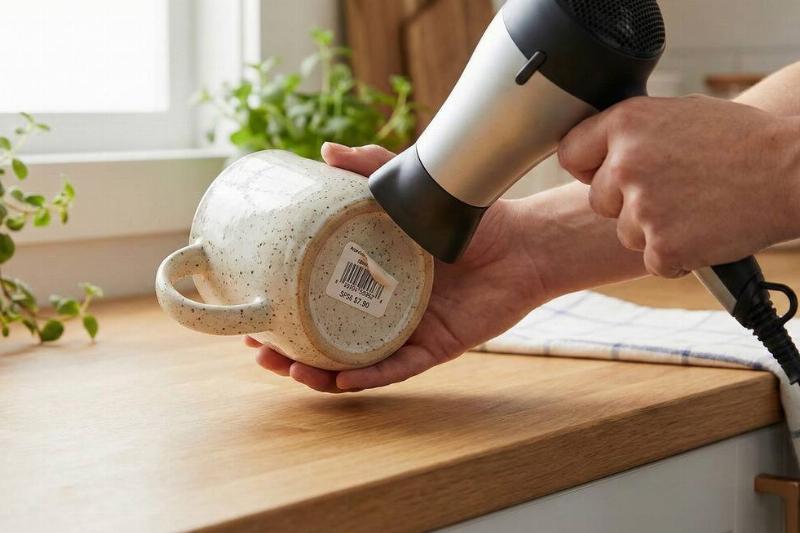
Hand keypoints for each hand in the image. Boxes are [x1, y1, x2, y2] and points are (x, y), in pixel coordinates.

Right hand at [245, 142, 546, 391]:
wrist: (522, 242)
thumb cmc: (467, 217)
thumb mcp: (410, 187)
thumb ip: (370, 168)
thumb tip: (323, 151)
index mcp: (369, 278)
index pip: (317, 300)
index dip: (283, 310)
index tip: (250, 310)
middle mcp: (382, 310)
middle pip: (326, 339)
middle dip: (289, 350)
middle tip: (258, 347)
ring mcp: (405, 331)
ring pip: (354, 362)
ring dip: (319, 372)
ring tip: (291, 369)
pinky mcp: (433, 347)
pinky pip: (396, 368)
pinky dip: (368, 375)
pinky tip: (340, 379)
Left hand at [558, 95, 799, 276]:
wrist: (793, 173)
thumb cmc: (742, 141)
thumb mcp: (679, 113)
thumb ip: (634, 132)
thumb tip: (598, 149)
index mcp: (626, 123)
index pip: (571, 153)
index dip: (590, 168)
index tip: (606, 174)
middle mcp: (627, 163)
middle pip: (598, 200)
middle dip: (628, 203)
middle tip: (675, 191)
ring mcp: (644, 206)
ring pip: (625, 233)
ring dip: (654, 230)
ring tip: (697, 208)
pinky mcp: (663, 246)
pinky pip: (652, 260)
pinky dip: (677, 255)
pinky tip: (705, 231)